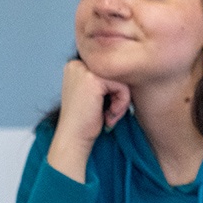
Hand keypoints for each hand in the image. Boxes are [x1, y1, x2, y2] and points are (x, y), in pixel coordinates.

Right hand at [47, 59, 131, 181]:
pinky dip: (121, 104)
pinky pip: (122, 87)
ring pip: (121, 80)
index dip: (113, 91)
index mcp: (76, 66)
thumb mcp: (94, 94)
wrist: (73, 137)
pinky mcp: (93, 80)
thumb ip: (105, 80)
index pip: (110, 71)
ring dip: (121, 102)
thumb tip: (128, 69)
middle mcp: (77, 64)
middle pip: (116, 74)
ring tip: (108, 115)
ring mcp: (83, 70)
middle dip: (118, 96)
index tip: (103, 107)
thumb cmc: (86, 120)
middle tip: (108, 113)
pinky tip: (108, 115)